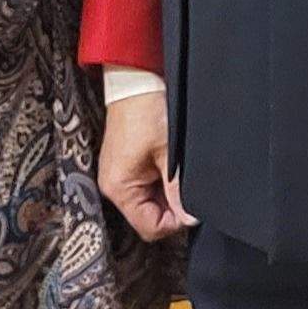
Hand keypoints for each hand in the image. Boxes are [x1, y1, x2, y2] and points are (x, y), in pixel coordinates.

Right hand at [98, 85, 194, 238]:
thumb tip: (190, 217)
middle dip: (172, 206)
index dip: (175, 221)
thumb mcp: (169, 154)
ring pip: (151, 202)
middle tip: (188, 184)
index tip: (194, 206)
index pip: (150, 227)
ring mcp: (119, 177)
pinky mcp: (126, 166)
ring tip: (178, 169)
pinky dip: (162, 181)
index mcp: (119, 188)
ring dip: (168, 192)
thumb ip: (178, 191)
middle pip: (149, 216)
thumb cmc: (146, 111)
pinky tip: (170, 165)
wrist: (135, 82)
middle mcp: (114, 187)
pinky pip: (147, 186)